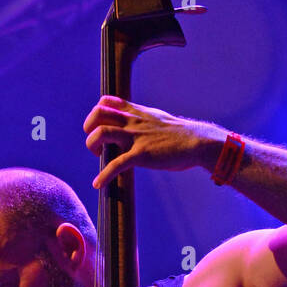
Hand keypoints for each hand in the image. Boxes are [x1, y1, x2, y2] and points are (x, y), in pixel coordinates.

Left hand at [83, 95, 217, 188]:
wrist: (197, 142)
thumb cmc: (179, 134)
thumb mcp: (156, 119)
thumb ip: (141, 118)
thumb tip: (133, 122)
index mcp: (135, 113)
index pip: (106, 101)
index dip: (96, 114)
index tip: (99, 128)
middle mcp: (132, 122)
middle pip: (98, 114)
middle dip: (89, 128)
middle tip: (97, 144)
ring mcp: (136, 137)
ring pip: (101, 133)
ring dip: (92, 146)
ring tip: (98, 156)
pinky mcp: (141, 155)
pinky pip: (116, 164)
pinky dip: (104, 176)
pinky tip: (98, 184)